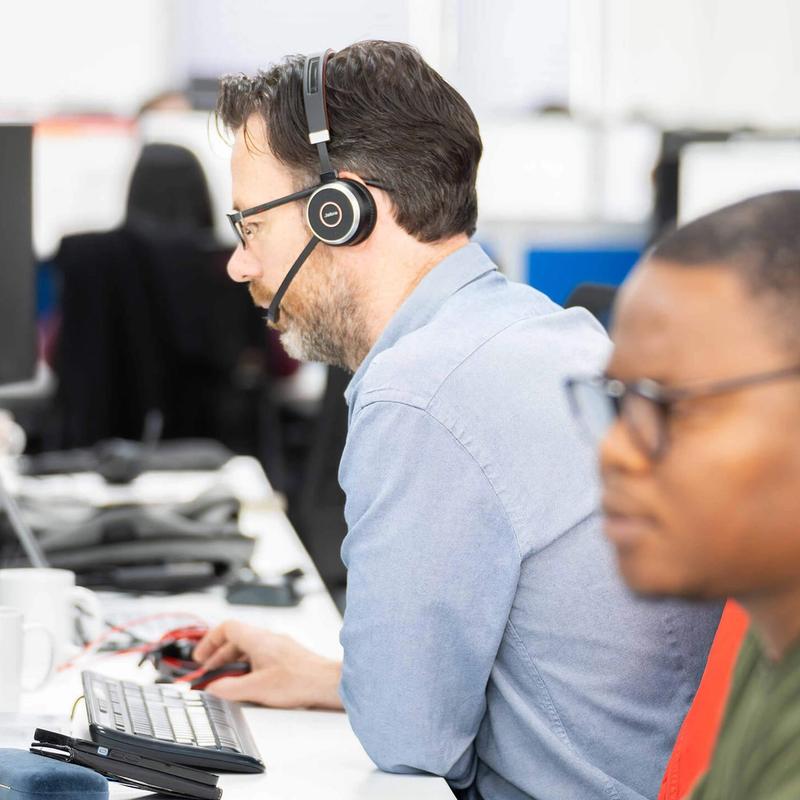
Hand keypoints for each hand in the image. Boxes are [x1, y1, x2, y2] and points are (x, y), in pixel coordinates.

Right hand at [192, 620, 342, 709]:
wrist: (327, 683)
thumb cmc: (299, 681)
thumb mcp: (256, 688)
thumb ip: (230, 688)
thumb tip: (213, 688)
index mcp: (258, 639)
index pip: (226, 628)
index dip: (209, 641)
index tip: (200, 657)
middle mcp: (268, 638)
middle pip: (236, 639)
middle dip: (218, 656)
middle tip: (208, 672)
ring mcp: (279, 646)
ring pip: (248, 647)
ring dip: (233, 662)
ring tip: (226, 680)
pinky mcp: (287, 656)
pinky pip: (261, 655)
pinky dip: (248, 666)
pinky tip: (248, 682)